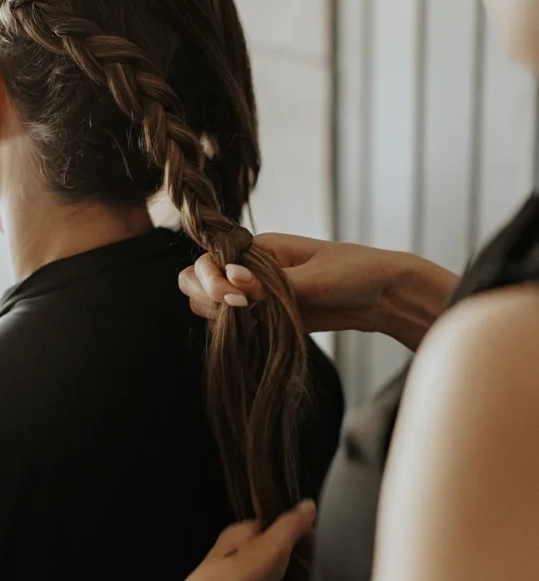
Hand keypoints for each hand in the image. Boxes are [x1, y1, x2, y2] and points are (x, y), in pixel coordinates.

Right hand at [179, 233, 408, 334]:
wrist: (384, 295)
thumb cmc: (355, 272)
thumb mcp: (315, 277)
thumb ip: (271, 283)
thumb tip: (232, 280)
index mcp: (259, 247)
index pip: (209, 259)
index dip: (210, 278)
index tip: (233, 298)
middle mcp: (250, 268)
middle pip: (197, 281)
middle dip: (206, 296)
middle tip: (239, 309)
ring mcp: (255, 294)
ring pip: (210, 306)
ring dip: (218, 317)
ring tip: (250, 321)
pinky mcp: (266, 317)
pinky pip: (234, 325)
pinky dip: (235, 332)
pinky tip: (256, 333)